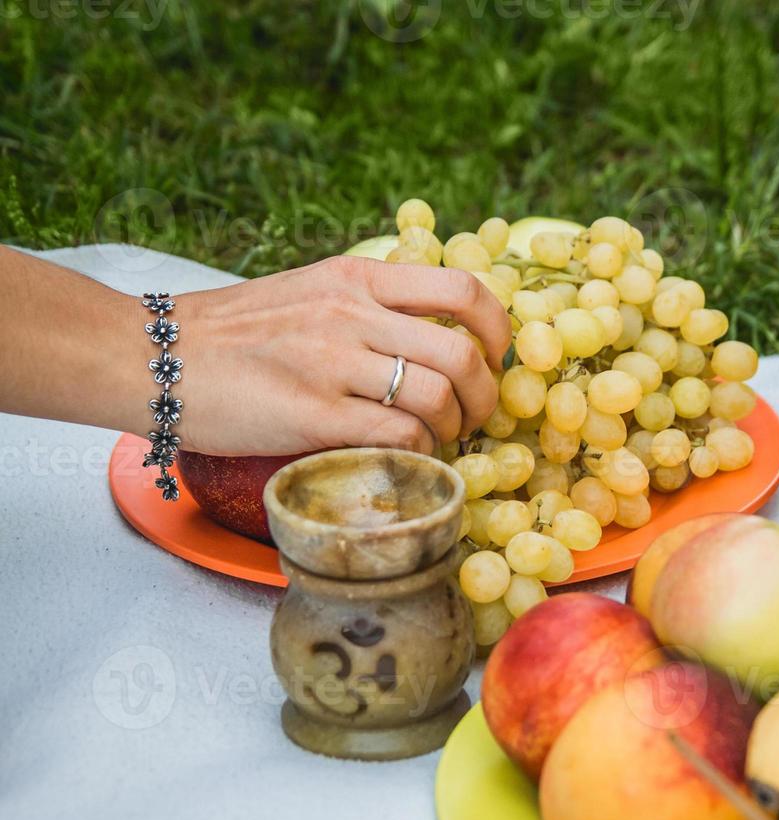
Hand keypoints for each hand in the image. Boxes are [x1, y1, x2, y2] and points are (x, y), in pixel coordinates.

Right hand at [172, 256, 509, 455]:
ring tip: (436, 441)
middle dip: (486, 396)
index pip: (462, 291)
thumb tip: (439, 332)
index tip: (498, 360)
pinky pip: (397, 434)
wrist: (152, 357)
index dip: (500, 332)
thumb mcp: (310, 292)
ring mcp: (330, 362)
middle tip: (477, 418)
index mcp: (356, 277)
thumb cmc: (235, 334)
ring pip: (437, 396)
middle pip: (463, 353)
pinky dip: (417, 452)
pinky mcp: (311, 413)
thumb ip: (371, 305)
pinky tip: (404, 456)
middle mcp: (350, 312)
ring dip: (452, 429)